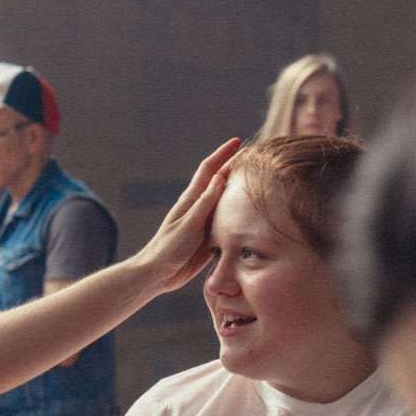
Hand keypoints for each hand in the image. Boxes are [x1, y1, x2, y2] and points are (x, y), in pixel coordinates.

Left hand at [131, 138, 240, 291]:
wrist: (158, 274)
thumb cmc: (168, 248)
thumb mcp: (188, 224)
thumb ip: (205, 203)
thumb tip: (220, 178)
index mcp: (191, 200)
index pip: (209, 170)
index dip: (223, 154)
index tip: (237, 141)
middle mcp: (199, 208)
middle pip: (220, 181)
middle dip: (235, 166)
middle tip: (254, 156)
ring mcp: (204, 222)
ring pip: (225, 201)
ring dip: (239, 189)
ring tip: (257, 180)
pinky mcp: (209, 238)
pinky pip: (226, 221)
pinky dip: (238, 214)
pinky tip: (250, 214)